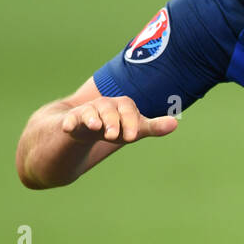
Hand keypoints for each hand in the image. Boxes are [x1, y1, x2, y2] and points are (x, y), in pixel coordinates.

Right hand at [60, 95, 176, 145]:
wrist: (83, 129)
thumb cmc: (114, 128)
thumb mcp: (133, 129)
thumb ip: (152, 127)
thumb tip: (175, 124)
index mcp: (121, 106)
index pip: (128, 108)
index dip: (130, 121)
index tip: (132, 136)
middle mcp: (104, 106)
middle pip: (109, 108)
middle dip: (113, 121)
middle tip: (114, 136)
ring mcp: (86, 112)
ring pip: (89, 112)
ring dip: (93, 119)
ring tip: (97, 129)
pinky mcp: (71, 121)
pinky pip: (70, 119)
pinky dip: (69, 122)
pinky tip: (68, 128)